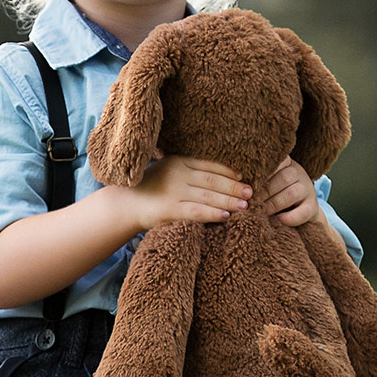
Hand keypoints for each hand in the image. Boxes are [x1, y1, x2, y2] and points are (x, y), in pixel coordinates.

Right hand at [123, 154, 249, 233]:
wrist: (125, 204)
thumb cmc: (150, 188)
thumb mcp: (169, 170)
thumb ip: (189, 170)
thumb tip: (221, 176)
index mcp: (179, 160)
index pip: (210, 165)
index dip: (229, 171)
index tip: (244, 177)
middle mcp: (177, 173)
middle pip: (212, 180)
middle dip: (234, 187)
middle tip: (251, 192)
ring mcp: (173, 191)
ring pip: (208, 195)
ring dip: (229, 201)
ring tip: (245, 206)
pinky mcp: (169, 209)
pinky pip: (197, 211)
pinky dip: (213, 213)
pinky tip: (227, 216)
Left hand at [250, 157, 317, 225]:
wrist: (297, 209)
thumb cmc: (272, 193)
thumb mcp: (265, 181)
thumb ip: (254, 179)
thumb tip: (235, 185)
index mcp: (285, 162)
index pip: (274, 162)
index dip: (258, 174)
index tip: (245, 184)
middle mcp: (298, 173)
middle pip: (282, 179)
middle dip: (262, 193)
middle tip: (247, 203)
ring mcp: (308, 190)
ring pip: (291, 194)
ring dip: (272, 206)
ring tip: (258, 213)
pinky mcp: (312, 208)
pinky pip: (301, 213)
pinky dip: (286, 219)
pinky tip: (274, 221)